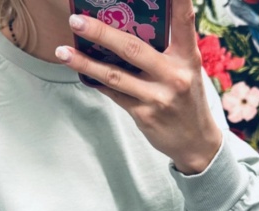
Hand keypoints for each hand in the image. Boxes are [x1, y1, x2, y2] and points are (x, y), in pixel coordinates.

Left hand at [54, 0, 222, 174]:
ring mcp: (157, 97)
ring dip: (86, 62)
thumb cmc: (188, 99)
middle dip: (101, 32)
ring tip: (63, 51)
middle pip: (132, 48)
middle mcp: (174, 76)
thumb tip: (126, 28)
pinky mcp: (144, 115)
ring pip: (115, 76)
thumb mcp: (187, 71)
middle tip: (76, 20)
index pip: (183, 20)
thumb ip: (166, 51)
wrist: (196, 142)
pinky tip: (82, 73)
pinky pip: (114, 95)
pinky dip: (96, 82)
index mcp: (188, 58)